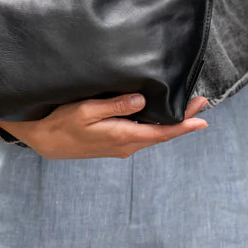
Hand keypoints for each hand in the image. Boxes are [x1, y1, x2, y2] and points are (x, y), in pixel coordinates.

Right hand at [0, 92, 207, 159]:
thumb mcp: (86, 110)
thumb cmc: (62, 122)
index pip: (161, 132)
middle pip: (161, 133)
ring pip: (153, 134)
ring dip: (170, 122)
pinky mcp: (115, 143)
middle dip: (182, 120)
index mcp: (122, 136)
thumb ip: (115, 105)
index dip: (183, 125)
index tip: (202, 118)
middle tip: (201, 104)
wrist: (45, 141)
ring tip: (186, 108)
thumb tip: (142, 101)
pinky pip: (142, 134)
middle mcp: (125, 145)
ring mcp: (121, 146)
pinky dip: (155, 125)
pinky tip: (158, 115)